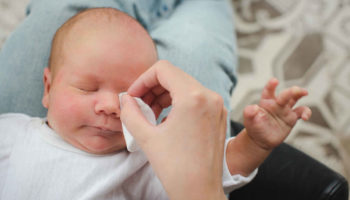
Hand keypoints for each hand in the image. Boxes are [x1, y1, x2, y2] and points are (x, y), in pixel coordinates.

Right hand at [120, 60, 226, 199]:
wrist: (200, 192)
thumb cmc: (176, 169)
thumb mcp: (146, 137)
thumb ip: (130, 112)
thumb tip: (125, 99)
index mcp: (193, 97)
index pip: (163, 69)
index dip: (142, 79)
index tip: (133, 96)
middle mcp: (210, 97)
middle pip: (174, 76)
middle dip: (152, 88)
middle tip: (139, 106)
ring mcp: (217, 106)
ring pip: (185, 86)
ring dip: (164, 95)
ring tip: (150, 114)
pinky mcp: (219, 116)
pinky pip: (195, 98)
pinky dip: (178, 103)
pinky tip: (166, 119)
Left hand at [243, 78, 311, 150]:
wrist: (261, 139)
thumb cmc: (254, 127)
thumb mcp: (249, 120)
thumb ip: (249, 112)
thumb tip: (252, 107)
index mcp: (265, 101)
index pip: (268, 91)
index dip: (271, 85)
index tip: (274, 81)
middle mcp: (276, 103)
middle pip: (285, 94)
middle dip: (291, 91)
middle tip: (296, 90)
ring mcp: (285, 109)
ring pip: (295, 98)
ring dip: (300, 94)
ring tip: (305, 93)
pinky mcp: (292, 118)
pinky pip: (301, 112)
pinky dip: (306, 112)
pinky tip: (306, 117)